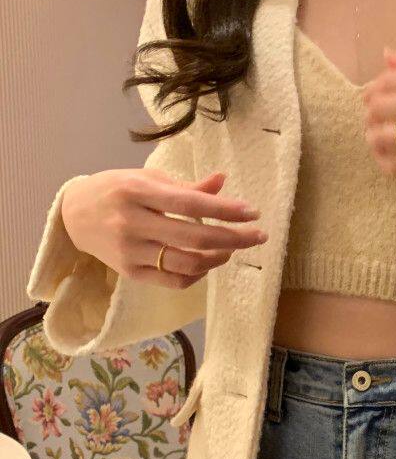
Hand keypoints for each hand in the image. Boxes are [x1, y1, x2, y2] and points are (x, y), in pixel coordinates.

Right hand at [60, 168, 268, 288]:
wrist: (74, 216)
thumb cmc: (117, 190)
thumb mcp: (148, 178)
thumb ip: (186, 186)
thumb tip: (223, 182)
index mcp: (137, 191)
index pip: (190, 203)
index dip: (225, 210)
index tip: (253, 213)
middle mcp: (132, 222)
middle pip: (194, 238)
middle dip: (234, 238)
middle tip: (258, 235)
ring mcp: (131, 252)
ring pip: (187, 264)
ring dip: (219, 258)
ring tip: (232, 248)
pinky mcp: (131, 273)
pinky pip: (175, 280)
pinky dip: (199, 274)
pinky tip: (207, 262)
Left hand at [362, 48, 395, 188]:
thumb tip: (386, 57)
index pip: (390, 80)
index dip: (372, 92)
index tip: (370, 99)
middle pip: (381, 108)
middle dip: (370, 116)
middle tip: (371, 122)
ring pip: (385, 139)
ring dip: (374, 140)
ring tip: (376, 141)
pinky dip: (387, 163)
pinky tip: (388, 160)